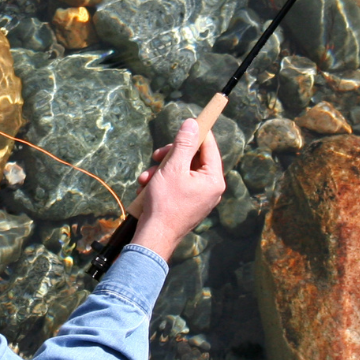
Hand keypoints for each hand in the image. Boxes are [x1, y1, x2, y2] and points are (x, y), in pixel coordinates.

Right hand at [130, 118, 224, 259]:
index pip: (209, 147)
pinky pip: (175, 184)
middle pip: (192, 158)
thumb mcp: (173, 168)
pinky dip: (160, 182)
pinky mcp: (185, 203)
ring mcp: (198, 197)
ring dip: (160, 169)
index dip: (198, 133)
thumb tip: (193, 123)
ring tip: (146, 177)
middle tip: (157, 155)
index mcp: (213, 180)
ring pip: (180, 171)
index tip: (187, 122)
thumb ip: (184, 144)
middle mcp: (209, 188)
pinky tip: (146, 187)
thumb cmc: (165, 203)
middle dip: (171, 156)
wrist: (154, 237)